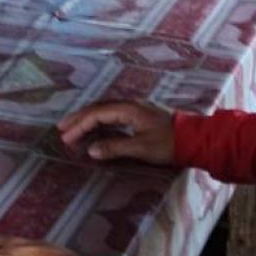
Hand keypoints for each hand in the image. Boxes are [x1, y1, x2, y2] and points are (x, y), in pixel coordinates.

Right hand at [58, 101, 175, 164]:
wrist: (195, 139)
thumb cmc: (169, 144)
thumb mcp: (141, 148)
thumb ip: (115, 148)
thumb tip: (91, 150)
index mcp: (128, 110)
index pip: (96, 115)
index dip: (79, 126)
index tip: (66, 138)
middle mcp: (129, 106)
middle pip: (97, 109)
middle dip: (78, 119)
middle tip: (61, 129)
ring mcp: (134, 110)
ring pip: (104, 111)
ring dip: (87, 120)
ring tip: (72, 129)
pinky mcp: (138, 117)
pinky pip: (111, 116)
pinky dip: (98, 122)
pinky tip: (94, 129)